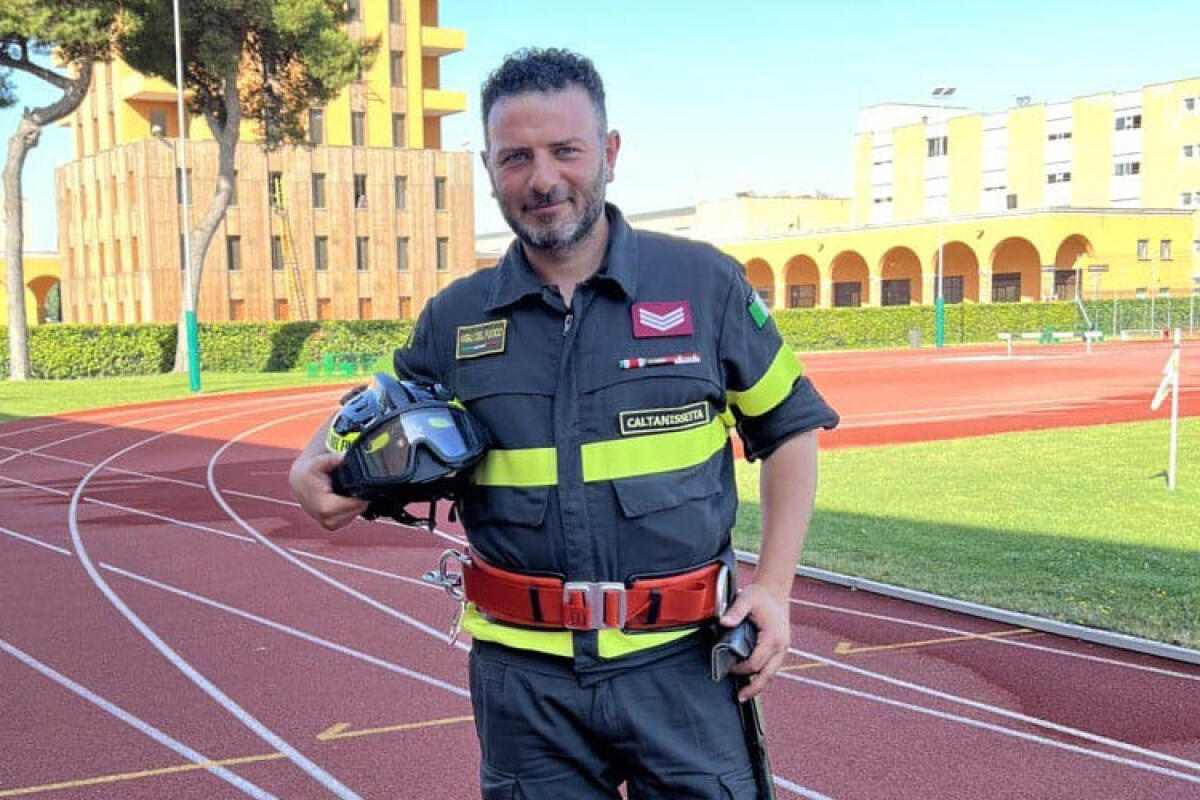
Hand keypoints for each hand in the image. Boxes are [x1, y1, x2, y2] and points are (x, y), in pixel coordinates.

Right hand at [288, 450, 367, 529]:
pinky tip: (344, 497)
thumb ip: (332, 459)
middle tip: (357, 485)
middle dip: (360, 498)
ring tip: (348, 489)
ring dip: (356, 503)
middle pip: (357, 510)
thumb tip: (344, 457)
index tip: (363, 484)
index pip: (357, 505)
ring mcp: (329, 524)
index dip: (363, 495)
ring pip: (354, 514)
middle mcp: (327, 520)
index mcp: (326, 508)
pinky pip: (349, 517)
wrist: (299, 482)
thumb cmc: (309, 473)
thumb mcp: (319, 462)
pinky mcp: (330, 525)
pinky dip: (350, 508)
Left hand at [719, 583, 790, 701]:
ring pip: (772, 673)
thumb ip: (735, 611)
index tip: (729, 667)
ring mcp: (783, 648)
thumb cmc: (760, 595)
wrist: (775, 591)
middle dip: (754, 688)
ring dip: (760, 684)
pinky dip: (763, 675)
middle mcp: (781, 645)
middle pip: (768, 674)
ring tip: (746, 694)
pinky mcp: (780, 647)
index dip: (741, 668)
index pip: (756, 662)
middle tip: (740, 697)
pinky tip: (753, 680)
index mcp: (773, 637)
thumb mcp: (746, 599)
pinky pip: (772, 666)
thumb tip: (724, 623)